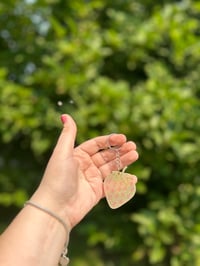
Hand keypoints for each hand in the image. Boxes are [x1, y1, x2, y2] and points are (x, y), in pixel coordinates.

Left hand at [32, 114, 138, 229]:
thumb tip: (65, 115)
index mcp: (78, 156)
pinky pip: (112, 186)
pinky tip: (133, 178)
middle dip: (119, 150)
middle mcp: (85, 166)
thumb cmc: (57, 178)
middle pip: (106, 156)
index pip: (97, 144)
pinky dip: (122, 182)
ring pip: (111, 168)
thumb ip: (68, 134)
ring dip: (123, 162)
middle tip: (133, 147)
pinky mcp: (96, 193)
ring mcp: (91, 180)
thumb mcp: (62, 153)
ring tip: (135, 156)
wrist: (56, 208)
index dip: (110, 140)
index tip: (123, 138)